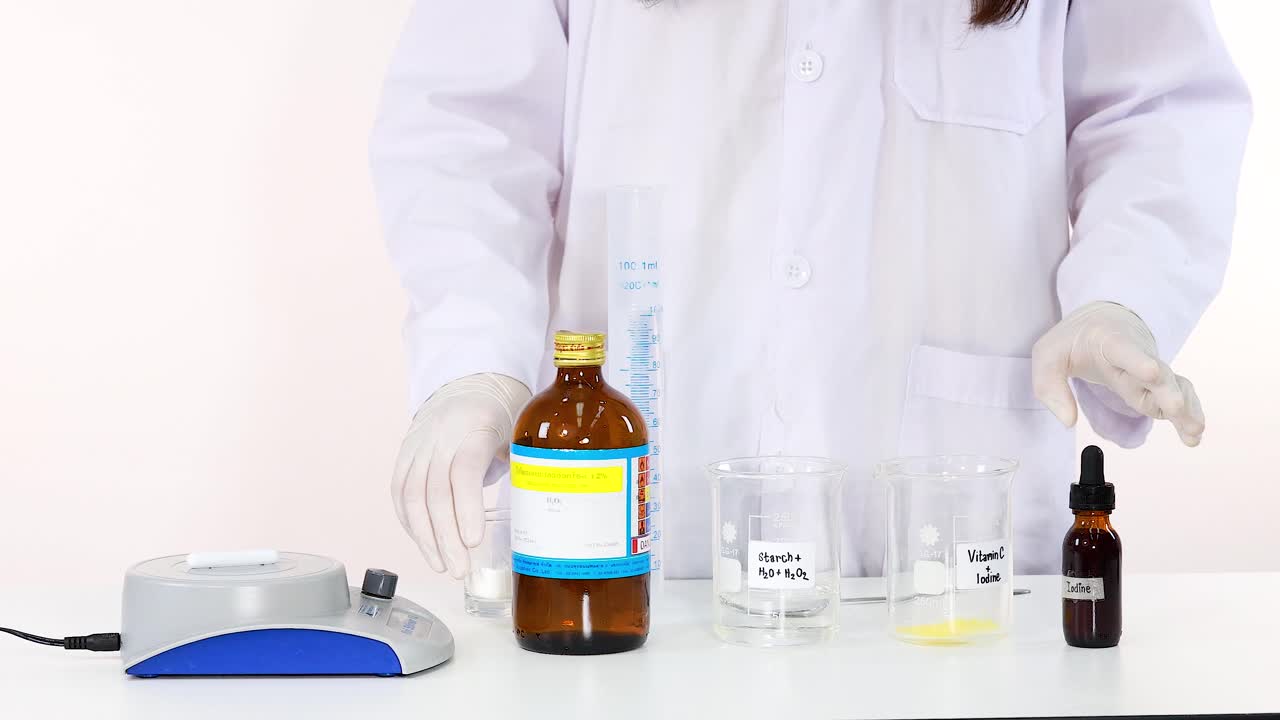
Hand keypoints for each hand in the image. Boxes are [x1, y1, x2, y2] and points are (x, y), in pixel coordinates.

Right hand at [392, 373, 529, 576]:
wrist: (470, 379)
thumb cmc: (503, 409)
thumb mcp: (519, 431)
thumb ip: (519, 468)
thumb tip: (528, 517)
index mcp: (475, 426)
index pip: (465, 470)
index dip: (467, 508)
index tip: (474, 541)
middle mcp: (440, 435)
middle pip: (435, 491)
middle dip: (445, 537)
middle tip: (460, 569)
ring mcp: (418, 444)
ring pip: (411, 496)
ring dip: (424, 537)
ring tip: (442, 566)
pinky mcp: (405, 452)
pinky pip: (400, 491)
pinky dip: (410, 522)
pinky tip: (424, 544)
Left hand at [1032, 302, 1204, 445]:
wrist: (1101, 322)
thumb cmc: (1072, 341)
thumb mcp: (1047, 355)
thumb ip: (1050, 388)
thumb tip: (1068, 421)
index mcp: (1108, 342)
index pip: (1124, 350)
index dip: (1138, 360)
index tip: (1151, 372)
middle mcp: (1137, 355)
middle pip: (1157, 372)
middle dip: (1168, 391)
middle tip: (1177, 409)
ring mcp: (1151, 370)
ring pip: (1174, 387)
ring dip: (1186, 408)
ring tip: (1195, 432)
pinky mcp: (1157, 384)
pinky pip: (1176, 396)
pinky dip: (1187, 414)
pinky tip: (1193, 434)